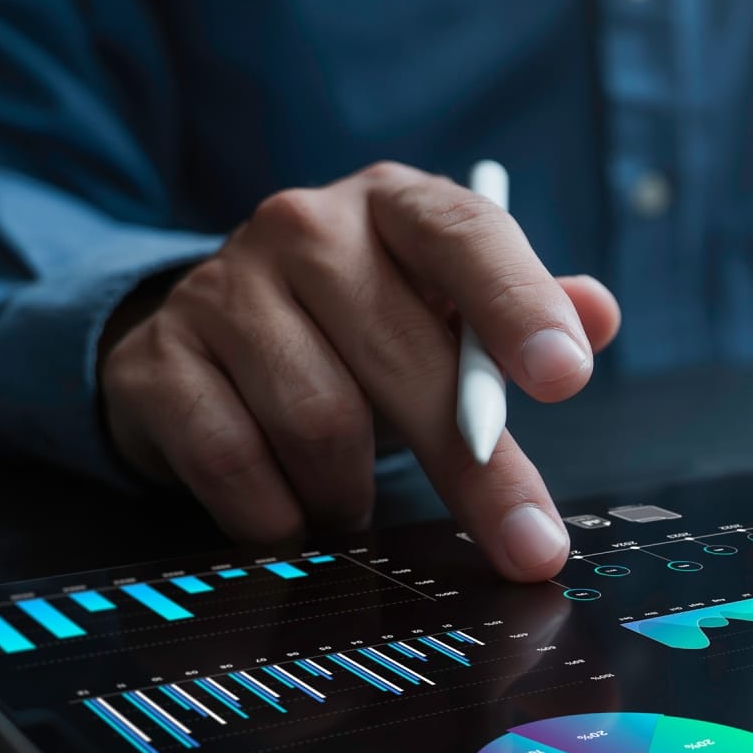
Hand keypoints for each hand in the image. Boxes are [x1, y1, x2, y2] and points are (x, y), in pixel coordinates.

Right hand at [99, 161, 620, 580]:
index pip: (465, 235)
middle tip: (529, 548)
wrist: (212, 333)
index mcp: (395, 204)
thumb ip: (527, 313)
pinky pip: (235, 465)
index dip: (518, 303)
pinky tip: (295, 513)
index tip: (565, 377)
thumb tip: (596, 315)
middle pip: (403, 356)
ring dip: (354, 492)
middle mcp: (303, 227)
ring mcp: (219, 289)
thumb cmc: (366, 325)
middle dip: (478, 471)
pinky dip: (280, 516)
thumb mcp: (451, 309)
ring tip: (357, 501)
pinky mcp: (155, 361)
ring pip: (319, 421)